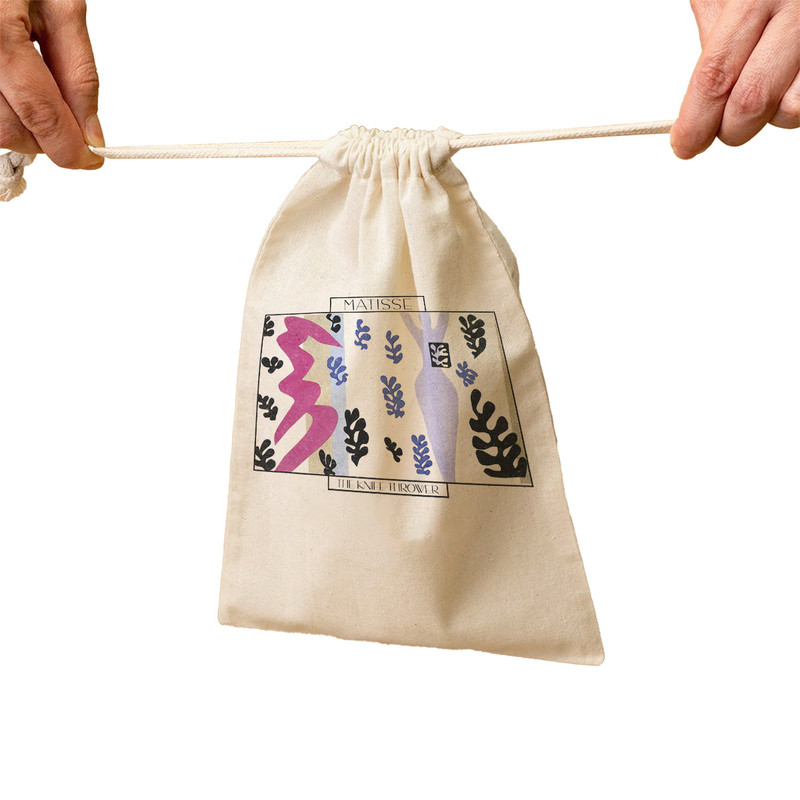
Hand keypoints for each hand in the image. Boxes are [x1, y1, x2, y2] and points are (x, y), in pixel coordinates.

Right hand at [0, 0, 102, 167]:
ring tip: (37, 98)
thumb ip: (79, 73)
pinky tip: (14, 90)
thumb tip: (91, 131)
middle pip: (8, 128)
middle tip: (68, 128)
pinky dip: (2, 109)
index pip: (41, 114)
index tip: (91, 159)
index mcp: (0, 33)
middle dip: (45, 140)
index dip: (70, 148)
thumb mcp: (61, 6)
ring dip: (20, 128)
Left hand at [671, 0, 799, 157]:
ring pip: (791, 111)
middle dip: (729, 129)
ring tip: (764, 84)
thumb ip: (714, 42)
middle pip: (752, 101)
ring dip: (771, 115)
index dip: (695, 121)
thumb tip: (696, 107)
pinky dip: (794, 101)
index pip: (716, 76)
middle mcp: (798, 11)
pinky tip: (787, 79)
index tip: (685, 145)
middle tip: (720, 127)